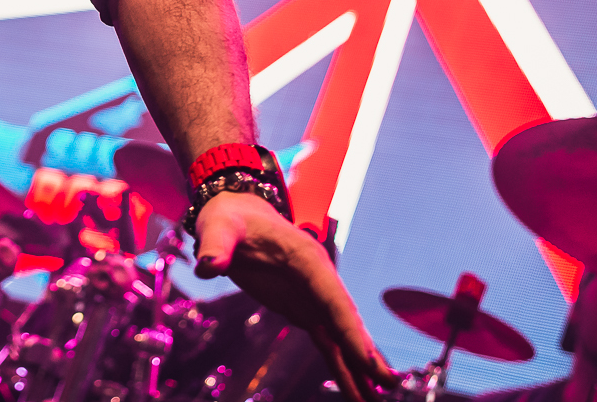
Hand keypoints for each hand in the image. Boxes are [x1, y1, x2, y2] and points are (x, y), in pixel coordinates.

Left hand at [192, 192, 397, 401]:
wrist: (236, 212)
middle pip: (346, 321)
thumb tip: (208, 265)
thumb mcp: (219, 227)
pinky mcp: (304, 309)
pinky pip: (328, 342)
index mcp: (306, 259)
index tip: (370, 361)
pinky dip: (343, 366)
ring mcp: (315, 297)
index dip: (353, 332)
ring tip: (378, 398)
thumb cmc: (230, 218)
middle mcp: (319, 280)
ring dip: (360, 366)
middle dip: (366, 353)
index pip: (335, 300)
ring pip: (342, 337)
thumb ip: (216, 245)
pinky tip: (358, 390)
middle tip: (388, 385)